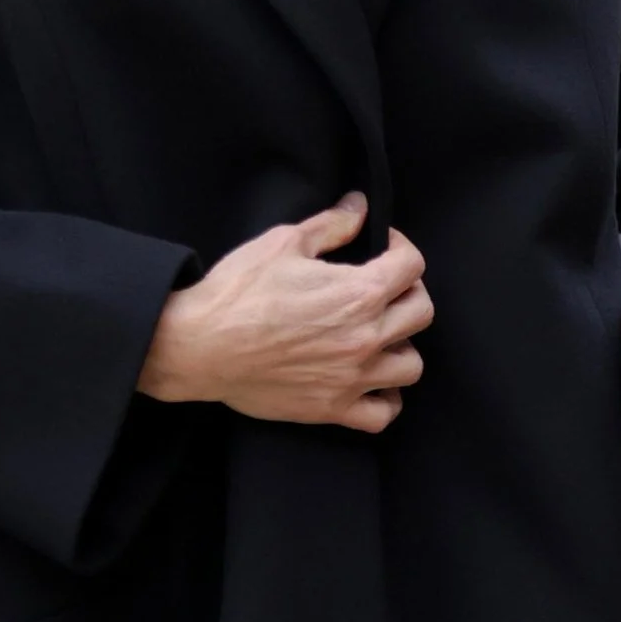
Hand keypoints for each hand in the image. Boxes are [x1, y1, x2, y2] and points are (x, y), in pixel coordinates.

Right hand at [138, 192, 431, 432]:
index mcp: (359, 293)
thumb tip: (358, 208)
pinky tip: (371, 383)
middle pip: (421, 312)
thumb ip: (331, 226)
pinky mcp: (332, 408)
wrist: (199, 347)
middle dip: (408, 292)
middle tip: (384, 287)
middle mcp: (366, 338)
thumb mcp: (283, 243)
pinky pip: (383, 414)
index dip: (401, 248)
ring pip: (410, 366)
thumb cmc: (237, 294)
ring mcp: (352, 378)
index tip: (383, 247)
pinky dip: (386, 399)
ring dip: (401, 346)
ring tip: (380, 336)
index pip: (412, 265)